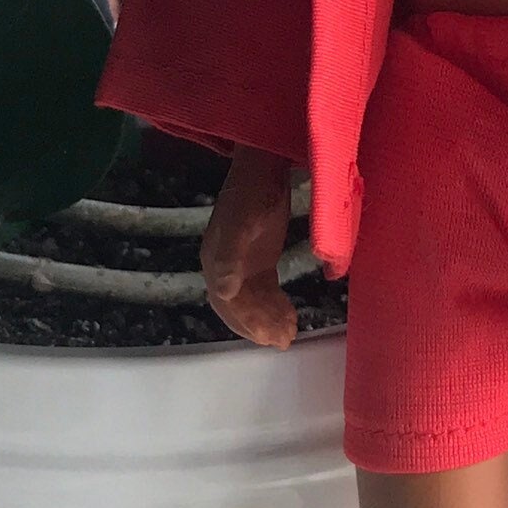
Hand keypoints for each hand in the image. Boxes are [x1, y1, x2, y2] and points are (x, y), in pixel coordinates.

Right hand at [202, 147, 298, 346]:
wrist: (265, 166)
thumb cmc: (255, 191)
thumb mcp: (243, 222)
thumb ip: (232, 255)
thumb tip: (224, 292)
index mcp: (216, 259)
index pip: (227, 301)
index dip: (246, 322)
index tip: (269, 338)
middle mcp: (224, 265)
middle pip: (238, 306)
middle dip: (257, 326)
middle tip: (282, 341)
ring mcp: (242, 263)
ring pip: (252, 302)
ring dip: (268, 320)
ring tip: (290, 335)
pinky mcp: (259, 258)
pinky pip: (265, 290)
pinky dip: (276, 306)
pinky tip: (291, 316)